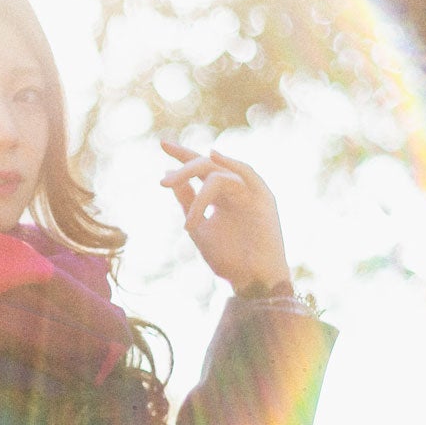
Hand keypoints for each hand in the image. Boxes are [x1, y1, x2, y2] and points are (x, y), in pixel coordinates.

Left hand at [159, 140, 289, 293]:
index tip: (162, 143)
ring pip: (218, 172)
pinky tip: (213, 154)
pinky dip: (231, 162)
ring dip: (194, 176)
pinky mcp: (263, 197)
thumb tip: (168, 175)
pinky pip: (246, 173)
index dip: (183, 155)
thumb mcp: (199, 227)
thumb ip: (187, 201)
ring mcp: (249, 192)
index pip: (200, 169)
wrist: (251, 280)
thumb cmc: (229, 259)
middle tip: (162, 182)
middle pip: (207, 166)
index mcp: (220, 196)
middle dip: (183, 168)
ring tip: (173, 186)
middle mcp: (235, 190)